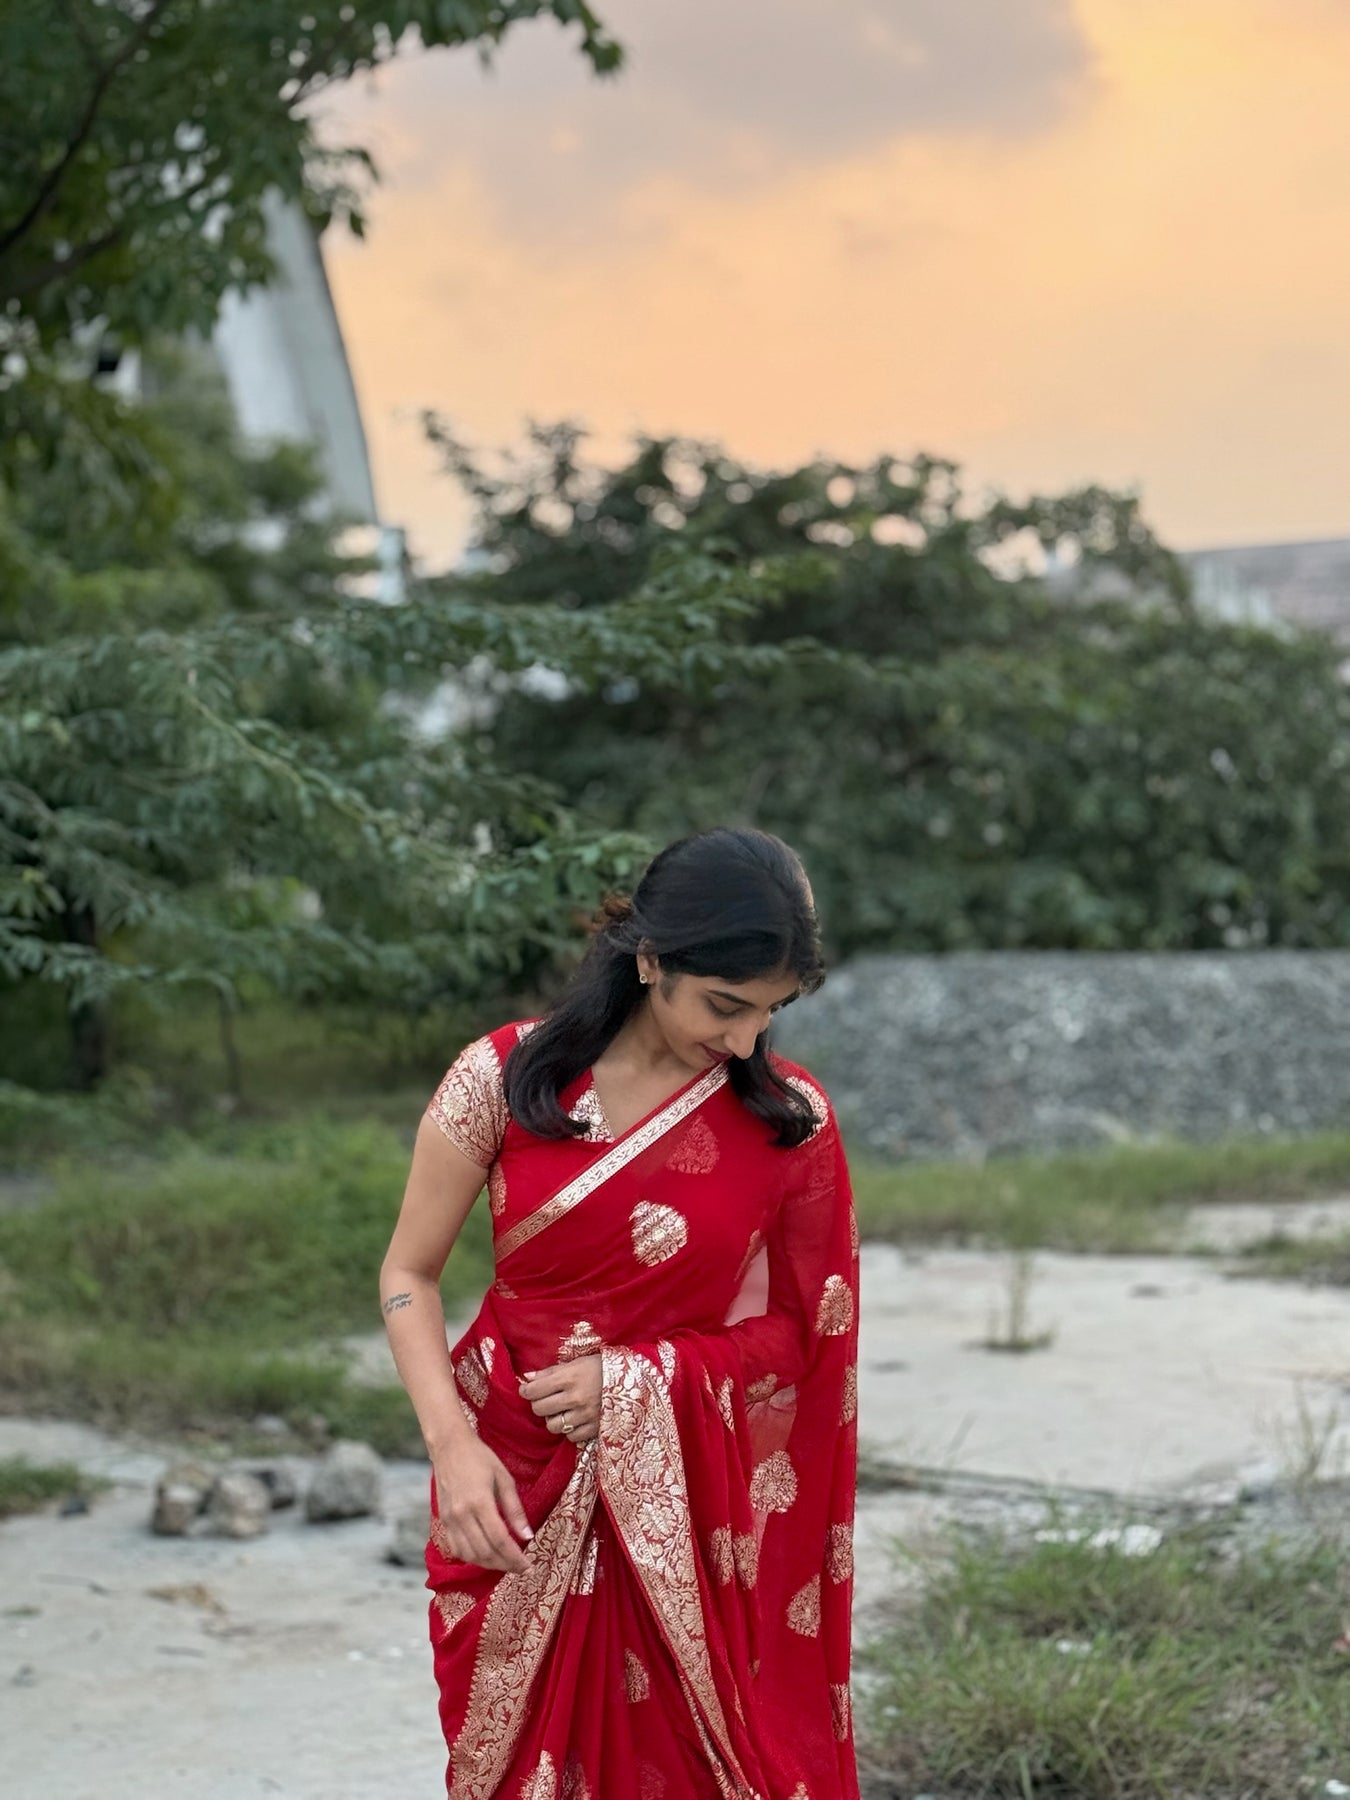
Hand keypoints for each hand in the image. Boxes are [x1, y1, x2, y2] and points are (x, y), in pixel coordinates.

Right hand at [432, 1437, 533, 1573]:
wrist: (449, 1447)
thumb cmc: (480, 1458)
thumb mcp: (504, 1478)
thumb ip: (515, 1509)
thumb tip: (527, 1535)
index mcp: (479, 1502)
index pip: (499, 1540)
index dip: (515, 1557)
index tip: (528, 1565)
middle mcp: (462, 1515)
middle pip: (485, 1552)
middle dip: (505, 1564)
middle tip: (521, 1567)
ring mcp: (450, 1520)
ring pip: (469, 1555)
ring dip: (489, 1564)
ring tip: (506, 1563)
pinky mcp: (443, 1521)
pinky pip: (456, 1549)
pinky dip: (472, 1558)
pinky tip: (485, 1556)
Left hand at [518, 1355, 601, 1444]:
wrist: (634, 1380)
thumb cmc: (603, 1368)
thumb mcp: (578, 1363)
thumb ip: (552, 1371)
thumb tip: (527, 1378)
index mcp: (570, 1377)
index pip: (535, 1389)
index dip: (526, 1390)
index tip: (527, 1390)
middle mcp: (575, 1397)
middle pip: (540, 1409)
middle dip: (539, 1404)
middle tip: (545, 1400)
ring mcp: (585, 1416)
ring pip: (552, 1426)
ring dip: (554, 1419)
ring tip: (561, 1411)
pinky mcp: (594, 1429)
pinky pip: (570, 1436)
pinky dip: (570, 1430)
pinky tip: (576, 1420)